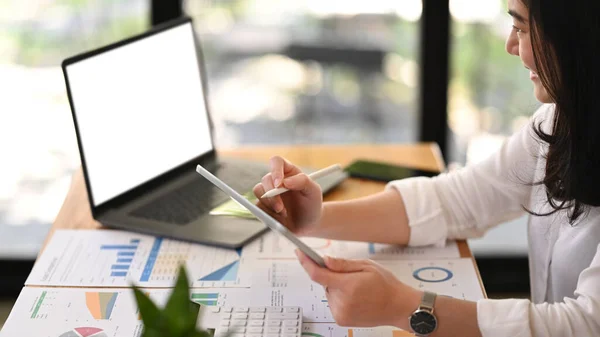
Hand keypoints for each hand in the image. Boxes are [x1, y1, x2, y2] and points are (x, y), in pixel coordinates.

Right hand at [253, 156, 322, 234]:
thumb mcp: (314, 191)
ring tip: (284, 213)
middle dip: (272, 194)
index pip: (276, 162)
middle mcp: (276, 180)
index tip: (279, 184)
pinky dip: (266, 212)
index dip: (275, 170)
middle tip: (280, 207)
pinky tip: (278, 218)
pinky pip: (257, 205)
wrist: (308, 224)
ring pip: (258, 191)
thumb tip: (285, 181)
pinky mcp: (263, 205)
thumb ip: (303, 181)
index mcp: (288, 172)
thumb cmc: (312, 204)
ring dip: (270, 203)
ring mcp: (268, 192)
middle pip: (266, 179)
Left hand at [295, 250, 420, 327]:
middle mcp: (342, 302)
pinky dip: (339, 298)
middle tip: (350, 275)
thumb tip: (324, 260)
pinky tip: (355, 298)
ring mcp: (341, 313)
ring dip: (336, 288)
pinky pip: (333, 303)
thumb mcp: (367, 266)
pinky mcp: (341, 320)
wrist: (398, 307)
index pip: (318, 274)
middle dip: (332, 276)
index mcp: (348, 285)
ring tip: (357, 289)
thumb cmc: (386, 285)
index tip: (299, 252)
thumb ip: (343, 264)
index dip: (306, 262)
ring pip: (328, 293)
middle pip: (324, 283)